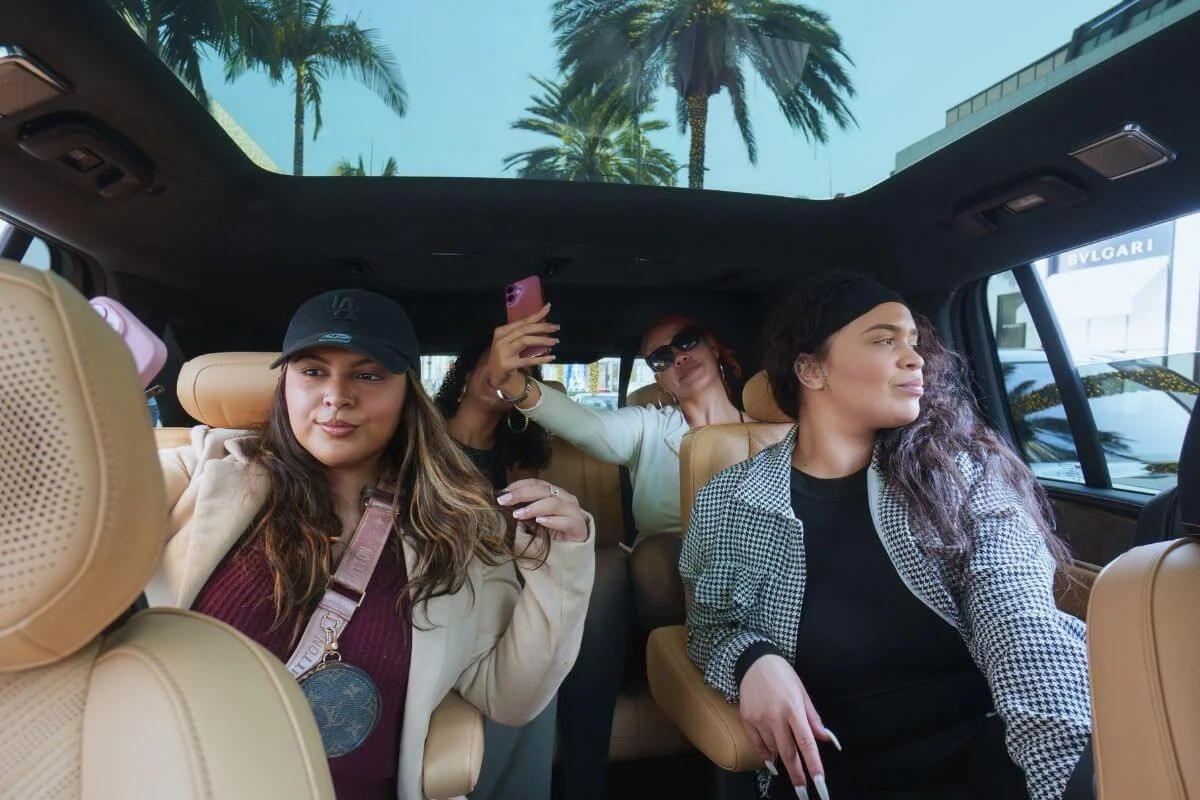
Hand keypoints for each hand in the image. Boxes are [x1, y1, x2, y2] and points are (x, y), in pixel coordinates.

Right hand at [487, 304, 558, 396]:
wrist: (494, 375)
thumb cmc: (504, 356)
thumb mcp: (508, 342)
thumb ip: (521, 333)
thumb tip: (543, 324)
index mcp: (501, 331)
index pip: (521, 321)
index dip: (536, 314)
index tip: (548, 308)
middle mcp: (501, 340)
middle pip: (524, 329)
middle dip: (541, 327)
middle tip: (556, 327)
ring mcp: (504, 352)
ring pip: (525, 341)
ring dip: (542, 340)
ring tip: (555, 341)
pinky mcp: (509, 364)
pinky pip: (528, 360)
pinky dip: (541, 359)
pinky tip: (551, 357)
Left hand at [496, 478, 588, 542]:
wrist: (571, 551)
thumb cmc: (551, 533)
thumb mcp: (534, 520)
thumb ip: (524, 510)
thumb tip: (504, 503)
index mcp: (554, 493)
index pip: (536, 483)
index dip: (519, 486)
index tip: (502, 493)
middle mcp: (565, 498)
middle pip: (543, 490)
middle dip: (521, 494)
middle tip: (504, 501)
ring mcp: (573, 512)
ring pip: (554, 504)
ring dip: (534, 508)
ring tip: (518, 514)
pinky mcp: (578, 527)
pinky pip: (565, 521)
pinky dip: (552, 520)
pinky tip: (540, 521)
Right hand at [740, 654, 838, 799]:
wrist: (754, 661)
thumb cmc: (782, 676)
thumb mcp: (802, 693)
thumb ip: (814, 719)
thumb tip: (827, 739)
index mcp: (793, 709)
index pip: (807, 743)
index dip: (814, 765)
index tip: (820, 782)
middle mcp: (776, 716)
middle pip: (788, 753)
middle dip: (797, 775)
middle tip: (804, 792)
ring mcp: (759, 719)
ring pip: (773, 749)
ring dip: (782, 759)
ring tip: (788, 763)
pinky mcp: (747, 719)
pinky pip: (758, 744)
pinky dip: (765, 755)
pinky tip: (772, 760)